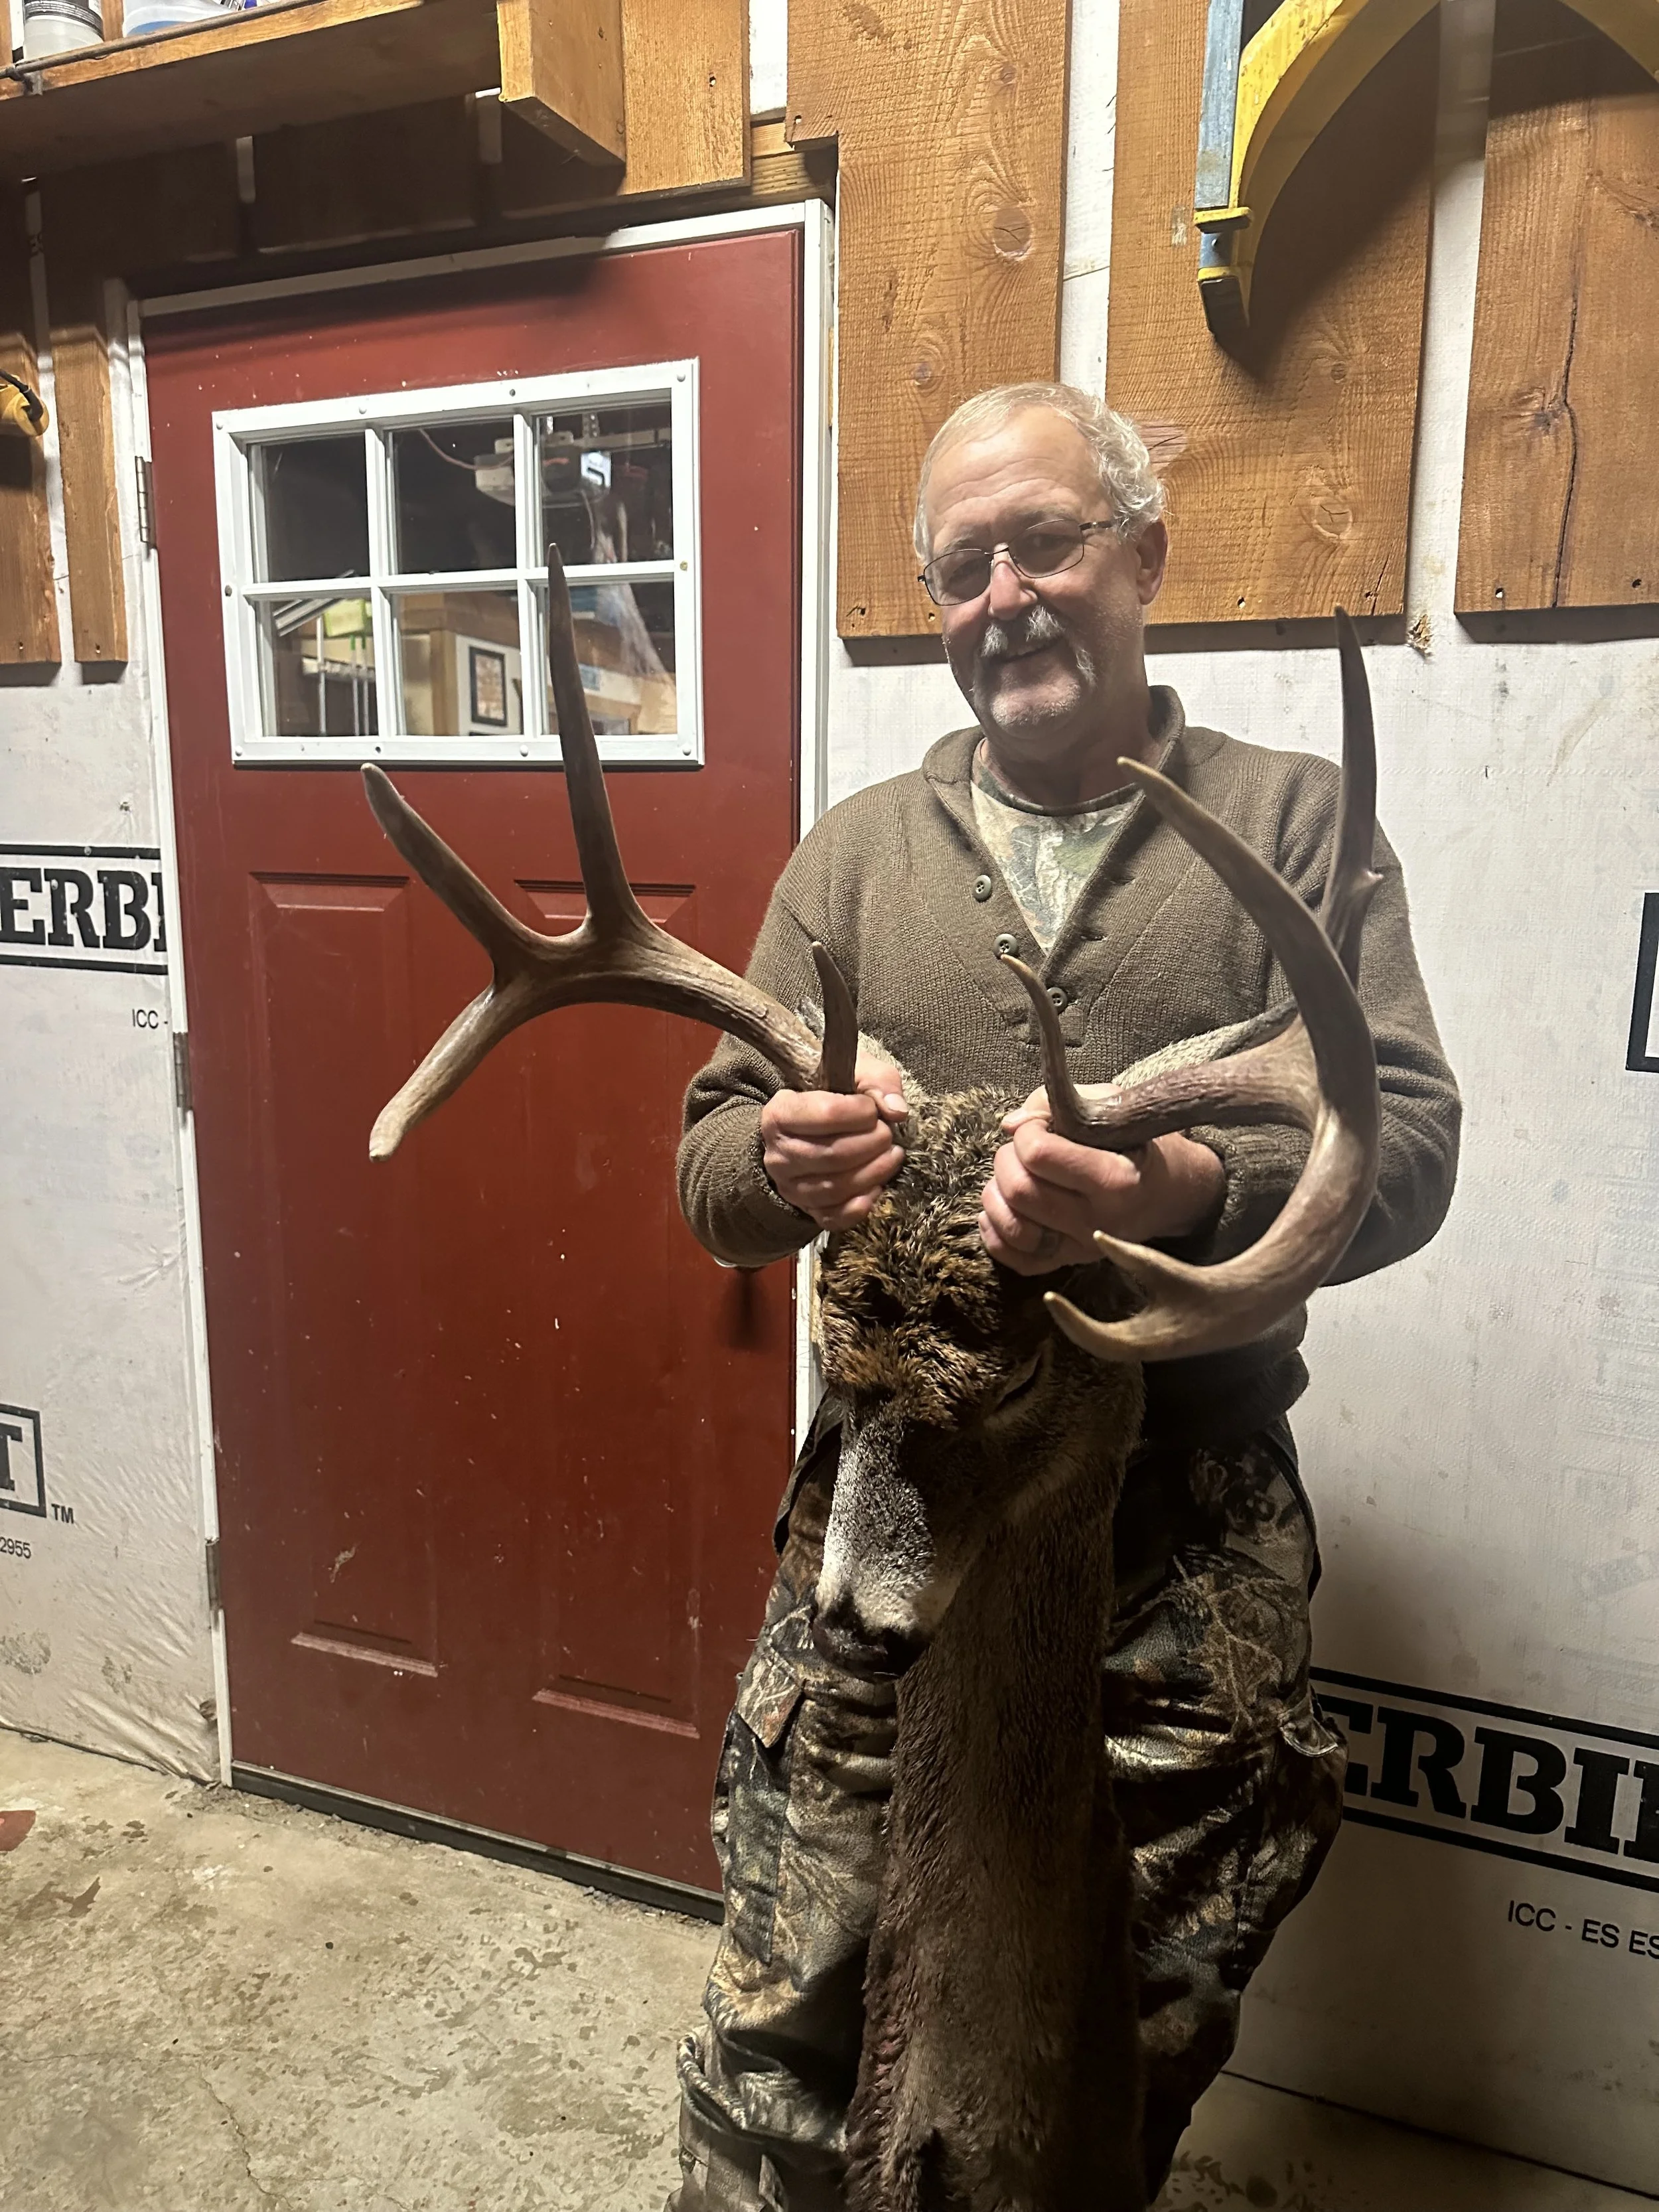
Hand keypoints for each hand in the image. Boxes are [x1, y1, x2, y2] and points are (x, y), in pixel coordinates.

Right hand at [761, 1054, 907, 1230]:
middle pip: (833, 1154)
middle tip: (888, 1134)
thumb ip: (878, 1082)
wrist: (813, 1129)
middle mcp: (778, 1153)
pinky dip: (861, 1205)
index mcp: (780, 1113)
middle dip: (872, 1143)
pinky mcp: (806, 1208)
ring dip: (875, 1172)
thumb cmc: (836, 1097)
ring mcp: (790, 1186)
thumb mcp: (856, 1075)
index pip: (825, 1113)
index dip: (860, 1113)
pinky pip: (834, 1217)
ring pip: (835, 1188)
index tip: (872, 1110)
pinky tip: (877, 1186)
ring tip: (892, 1155)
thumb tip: (896, 1111)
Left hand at [978, 1086, 1225, 1275]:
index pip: (1038, 1154)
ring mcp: (1083, 1247)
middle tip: (1021, 1150)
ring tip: (1010, 1177)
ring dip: (996, 1196)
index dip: (1026, 1132)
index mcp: (1115, 1178)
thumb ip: (1054, 1105)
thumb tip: (1009, 1125)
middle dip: (1006, 1160)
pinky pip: (1016, 1260)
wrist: (1170, 1191)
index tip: (1039, 1125)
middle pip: (1021, 1191)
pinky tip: (1001, 1208)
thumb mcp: (1108, 1106)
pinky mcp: (1070, 1262)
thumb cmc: (1134, 1142)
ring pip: (1012, 1227)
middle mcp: (1100, 1220)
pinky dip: (995, 1234)